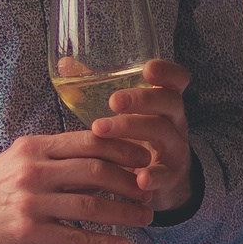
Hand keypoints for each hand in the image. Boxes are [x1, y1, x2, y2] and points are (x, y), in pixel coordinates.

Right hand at [0, 132, 151, 243]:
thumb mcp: (22, 160)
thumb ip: (59, 157)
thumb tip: (107, 158)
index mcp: (33, 148)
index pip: (89, 141)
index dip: (123, 149)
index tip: (145, 159)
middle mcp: (32, 172)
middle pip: (96, 172)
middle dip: (131, 183)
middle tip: (149, 192)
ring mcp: (30, 202)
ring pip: (92, 205)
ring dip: (125, 213)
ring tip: (144, 218)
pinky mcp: (29, 231)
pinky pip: (76, 236)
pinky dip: (104, 242)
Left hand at [91, 57, 194, 212]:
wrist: (159, 180)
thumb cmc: (134, 137)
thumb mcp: (124, 113)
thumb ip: (97, 88)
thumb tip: (65, 64)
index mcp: (163, 103)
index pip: (177, 80)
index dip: (168, 72)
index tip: (148, 68)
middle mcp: (174, 121)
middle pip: (169, 102)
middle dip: (142, 99)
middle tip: (113, 101)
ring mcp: (175, 148)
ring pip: (163, 132)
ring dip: (132, 128)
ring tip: (100, 129)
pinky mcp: (170, 176)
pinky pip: (166, 174)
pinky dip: (154, 175)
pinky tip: (140, 179)